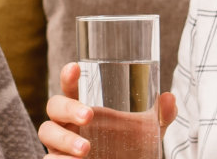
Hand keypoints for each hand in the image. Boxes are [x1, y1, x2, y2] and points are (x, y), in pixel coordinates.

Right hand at [39, 62, 176, 158]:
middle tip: (88, 116)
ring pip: (47, 132)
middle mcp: (67, 123)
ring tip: (85, 150)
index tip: (75, 67)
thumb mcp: (147, 131)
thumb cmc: (128, 147)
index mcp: (82, 107)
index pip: (70, 87)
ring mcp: (60, 143)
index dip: (68, 76)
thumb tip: (170, 99)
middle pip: (54, 107)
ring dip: (64, 140)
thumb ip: (159, 116)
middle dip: (68, 108)